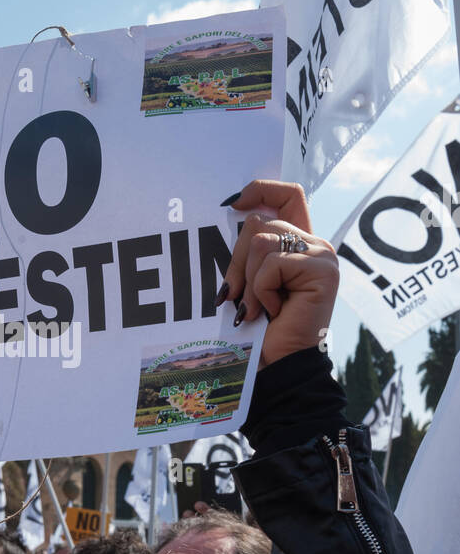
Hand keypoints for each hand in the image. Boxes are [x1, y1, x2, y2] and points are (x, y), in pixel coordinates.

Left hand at [220, 181, 338, 366]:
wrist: (278, 363)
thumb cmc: (259, 328)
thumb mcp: (249, 280)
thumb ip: (249, 250)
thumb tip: (230, 211)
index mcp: (298, 243)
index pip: (288, 194)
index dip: (261, 190)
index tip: (233, 204)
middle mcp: (314, 244)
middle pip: (260, 222)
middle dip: (236, 261)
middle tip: (234, 296)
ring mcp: (322, 256)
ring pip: (261, 242)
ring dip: (248, 281)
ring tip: (256, 308)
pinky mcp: (323, 270)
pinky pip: (272, 264)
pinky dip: (261, 290)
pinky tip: (272, 310)